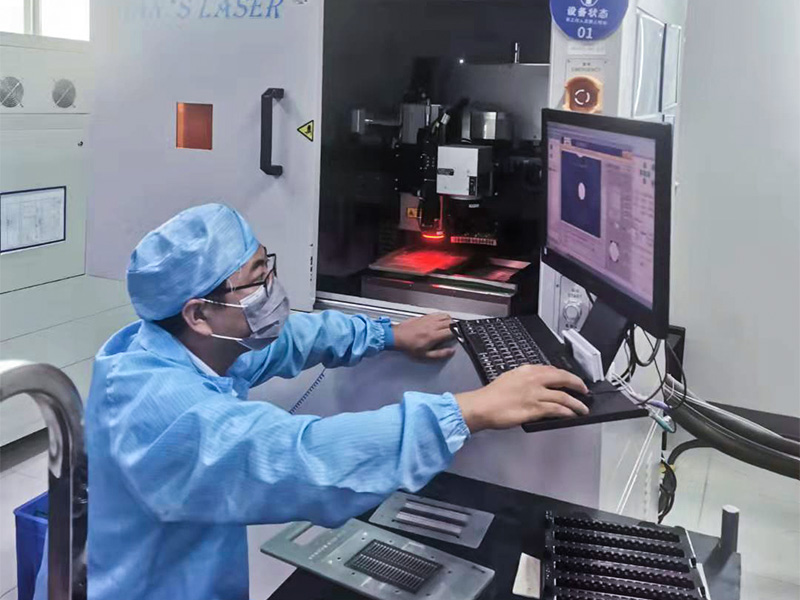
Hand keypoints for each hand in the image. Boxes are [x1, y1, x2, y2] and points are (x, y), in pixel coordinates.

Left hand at [392, 313, 455, 359]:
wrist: (397, 337)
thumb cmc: (408, 347)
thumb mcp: (425, 355)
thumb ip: (440, 354)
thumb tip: (451, 351)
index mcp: (434, 336)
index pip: (452, 331)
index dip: (457, 334)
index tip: (457, 337)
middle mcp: (432, 325)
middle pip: (450, 322)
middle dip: (454, 327)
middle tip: (452, 333)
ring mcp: (428, 319)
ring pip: (445, 316)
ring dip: (449, 321)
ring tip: (447, 328)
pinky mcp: (424, 316)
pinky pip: (437, 314)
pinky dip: (441, 317)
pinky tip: (439, 322)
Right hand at [455, 365, 588, 432]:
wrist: (482, 406)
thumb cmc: (491, 395)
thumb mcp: (509, 378)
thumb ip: (525, 379)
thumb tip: (537, 384)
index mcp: (527, 370)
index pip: (552, 370)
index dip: (565, 375)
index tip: (570, 380)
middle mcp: (533, 379)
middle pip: (563, 379)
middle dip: (577, 384)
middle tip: (584, 390)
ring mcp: (535, 394)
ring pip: (563, 396)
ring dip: (576, 403)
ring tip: (583, 408)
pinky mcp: (535, 409)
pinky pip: (557, 409)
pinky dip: (567, 412)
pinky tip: (572, 415)